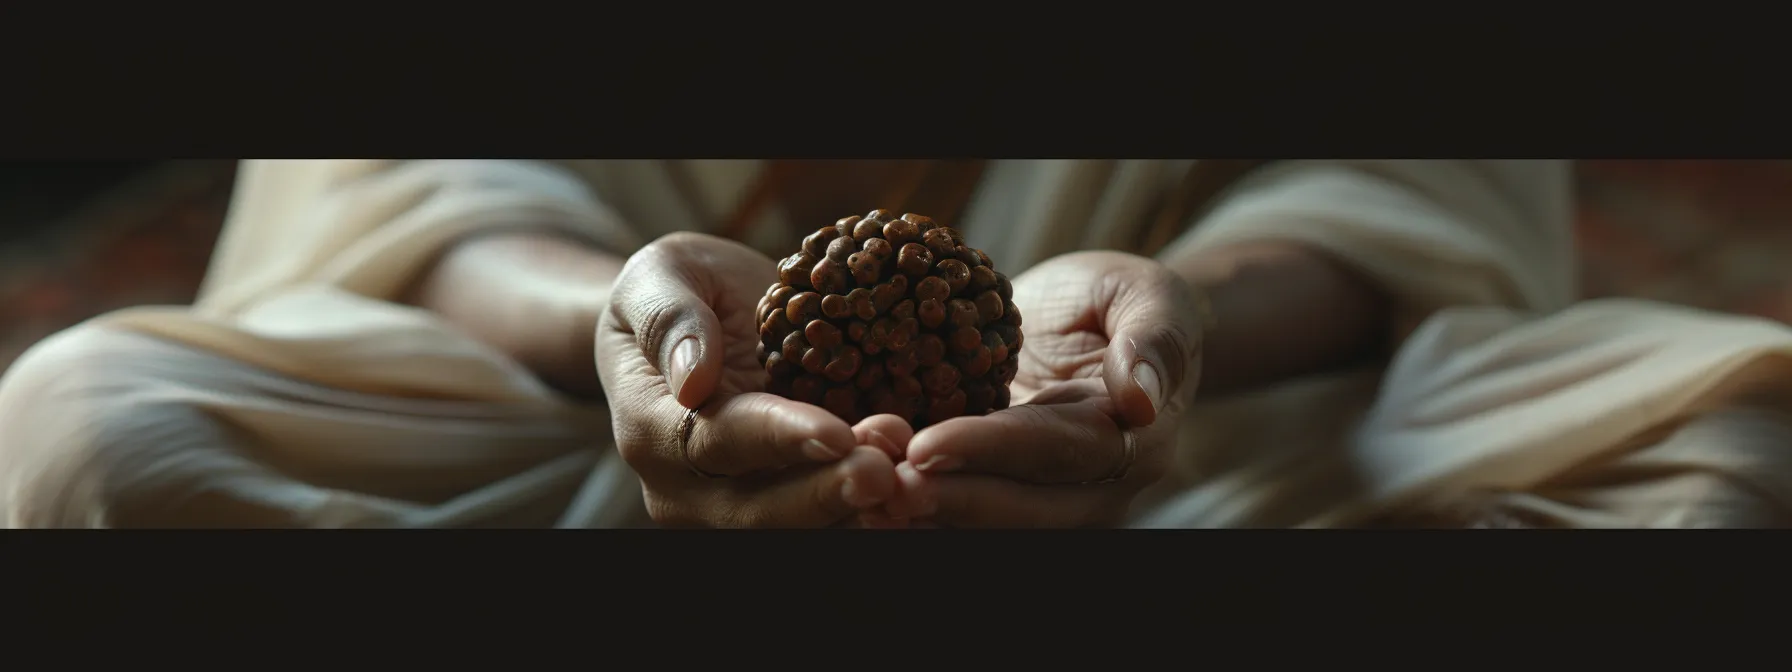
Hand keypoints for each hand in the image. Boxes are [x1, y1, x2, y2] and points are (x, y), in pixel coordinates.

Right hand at [596, 232, 902, 526]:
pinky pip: (835, 521)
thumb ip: (669, 317)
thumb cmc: (675, 294)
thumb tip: (692, 377)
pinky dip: (878, 512)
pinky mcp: (791, 504)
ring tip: (912, 470)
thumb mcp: (659, 276)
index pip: (717, 444)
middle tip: (888, 469)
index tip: (837, 431)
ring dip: (860, 507)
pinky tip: (924, 489)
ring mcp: (742, 506)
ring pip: (803, 528)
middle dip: (828, 493)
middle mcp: (693, 489)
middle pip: (761, 510)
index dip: (780, 440)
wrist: (695, 327)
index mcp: (654, 431)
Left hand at [884, 251, 1202, 526]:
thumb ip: (1155, 338)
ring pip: (981, 524)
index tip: (928, 446)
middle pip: (1015, 508)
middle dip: (945, 500)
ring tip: (858, 490)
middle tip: (880, 486)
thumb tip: (1141, 398)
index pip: (1053, 452)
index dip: (990, 453)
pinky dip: (908, 509)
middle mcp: (1085, 487)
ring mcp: (1039, 499)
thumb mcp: (1148, 293)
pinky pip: (955, 511)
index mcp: (1129, 441)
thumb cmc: (1121, 300)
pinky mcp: (994, 491)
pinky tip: (855, 492)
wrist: (1090, 322)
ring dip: (919, 513)